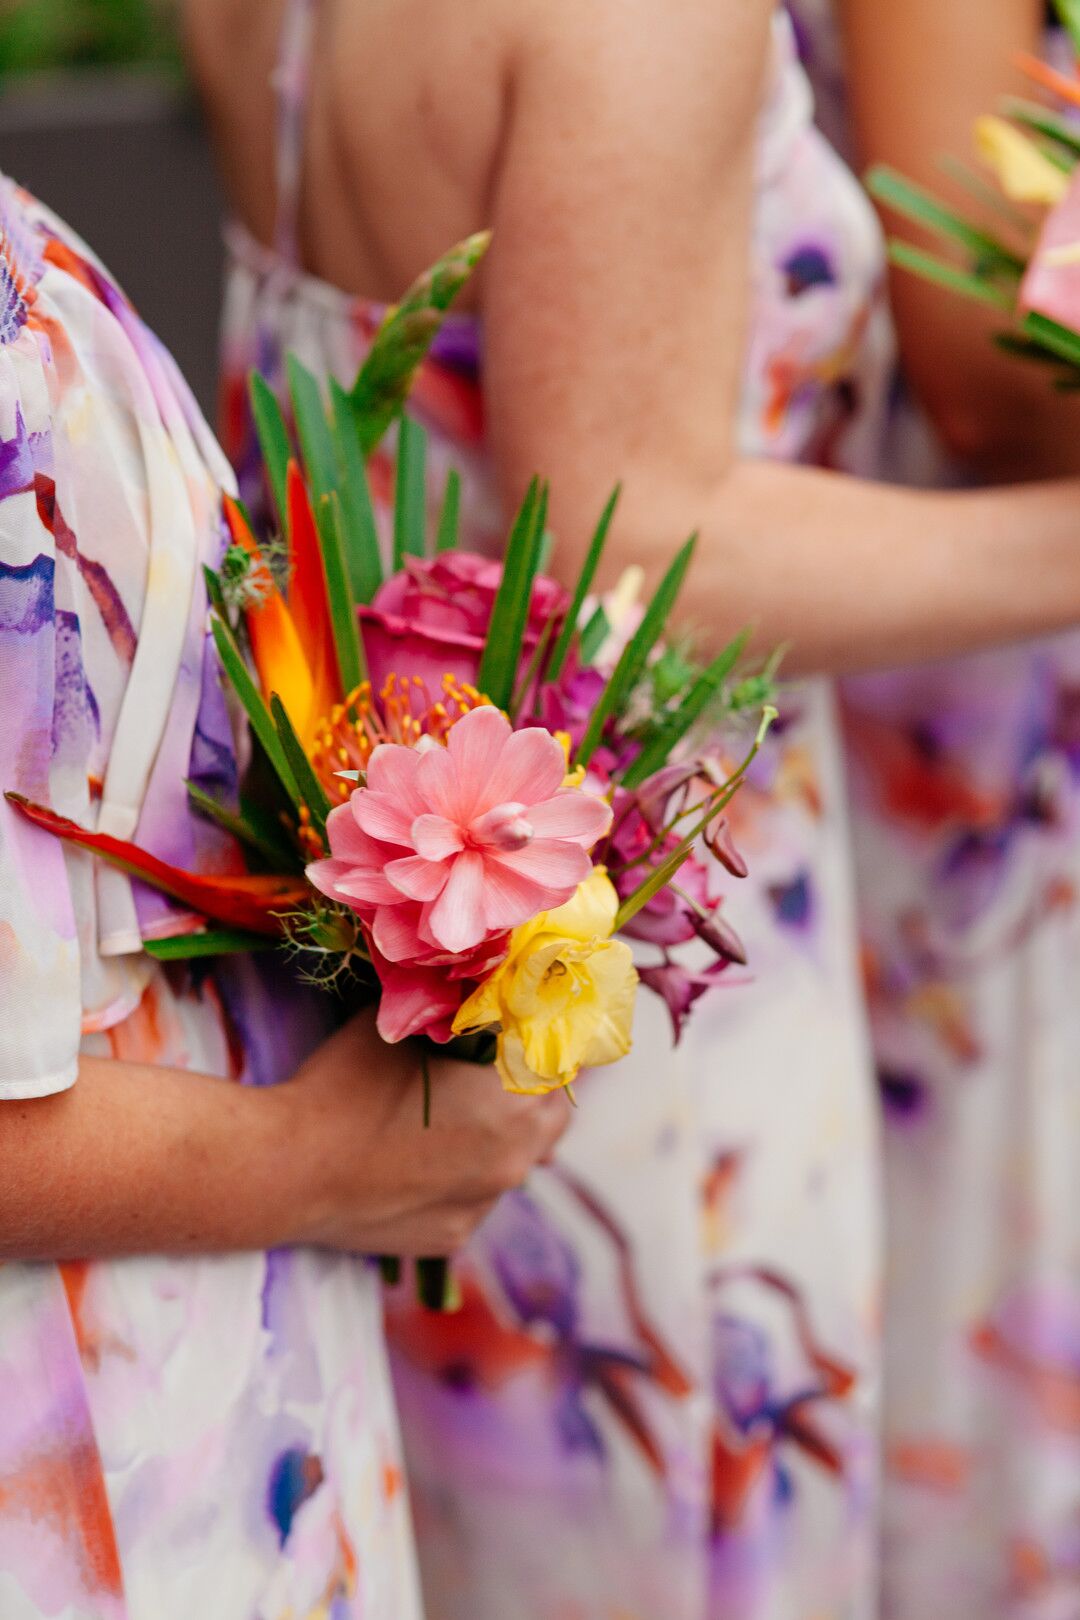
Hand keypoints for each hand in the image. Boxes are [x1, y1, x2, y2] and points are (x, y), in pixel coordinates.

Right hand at [277, 1012, 571, 1256]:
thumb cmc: (345, 1086)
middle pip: (551, 1117)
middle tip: (503, 1059)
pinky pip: (477, 1196)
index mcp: (515, 1105)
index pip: (563, 1063)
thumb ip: (452, 1009)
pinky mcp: (451, 1238)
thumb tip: (479, 989)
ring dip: (503, 1133)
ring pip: (517, 1161)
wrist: (287, 1171)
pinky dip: (466, 1173)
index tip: (531, 1020)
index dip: (548, 1037)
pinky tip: (425, 1154)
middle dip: (534, 1086)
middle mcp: (514, 1163)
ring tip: (459, 1107)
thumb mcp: (405, 1026)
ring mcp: (483, 1207)